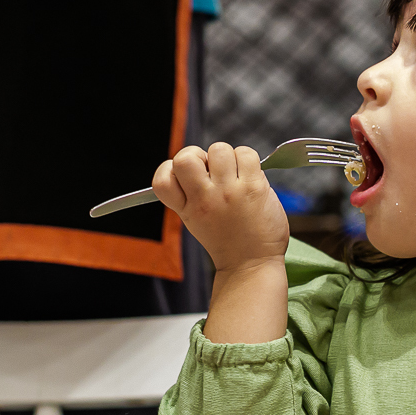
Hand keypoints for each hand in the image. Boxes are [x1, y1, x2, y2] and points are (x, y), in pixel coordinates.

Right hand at [152, 143, 288, 272]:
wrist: (252, 265)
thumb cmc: (228, 241)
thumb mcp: (196, 222)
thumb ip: (192, 194)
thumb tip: (202, 162)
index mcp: (187, 208)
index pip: (161, 179)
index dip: (170, 169)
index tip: (186, 177)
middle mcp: (204, 199)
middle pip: (185, 157)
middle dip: (198, 154)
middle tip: (212, 170)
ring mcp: (229, 192)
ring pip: (219, 149)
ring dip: (228, 157)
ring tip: (236, 176)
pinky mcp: (253, 188)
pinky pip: (247, 153)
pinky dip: (249, 160)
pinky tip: (251, 178)